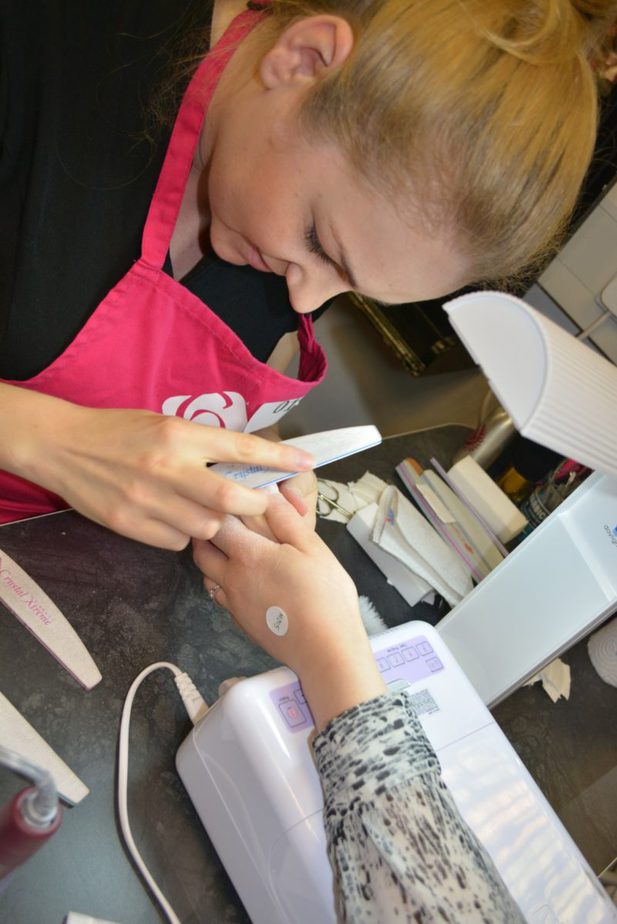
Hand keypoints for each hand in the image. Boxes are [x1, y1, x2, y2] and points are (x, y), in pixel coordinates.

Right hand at [1, 387, 312, 548]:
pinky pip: (177, 541)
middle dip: (255, 504)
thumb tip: (245, 463)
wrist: (63, 446)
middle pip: (230, 498)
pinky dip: (185, 534)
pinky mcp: (130, 525)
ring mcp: (148, 500)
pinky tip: (173, 518)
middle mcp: (167, 467)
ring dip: (216, 522)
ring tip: (201, 507)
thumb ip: (202, 444)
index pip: (241, 449)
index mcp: (179, 434)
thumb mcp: (164, 424)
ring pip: (207, 526)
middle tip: (259, 502)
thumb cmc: (119, 430)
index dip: (278, 459)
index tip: (305, 463)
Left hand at [193, 492, 384, 728]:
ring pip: (206, 573)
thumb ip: (286, 519)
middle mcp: (231, 577)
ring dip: (212, 557)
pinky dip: (223, 581)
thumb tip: (267, 493)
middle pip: (202, 549)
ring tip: (231, 547)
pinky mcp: (240, 622)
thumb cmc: (325, 594)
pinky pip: (220, 595)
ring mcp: (233, 603)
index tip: (227, 494)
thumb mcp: (312, 548)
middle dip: (206, 530)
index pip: (218, 521)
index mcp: (248, 554)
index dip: (219, 505)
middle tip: (221, 517)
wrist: (325, 649)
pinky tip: (244, 579)